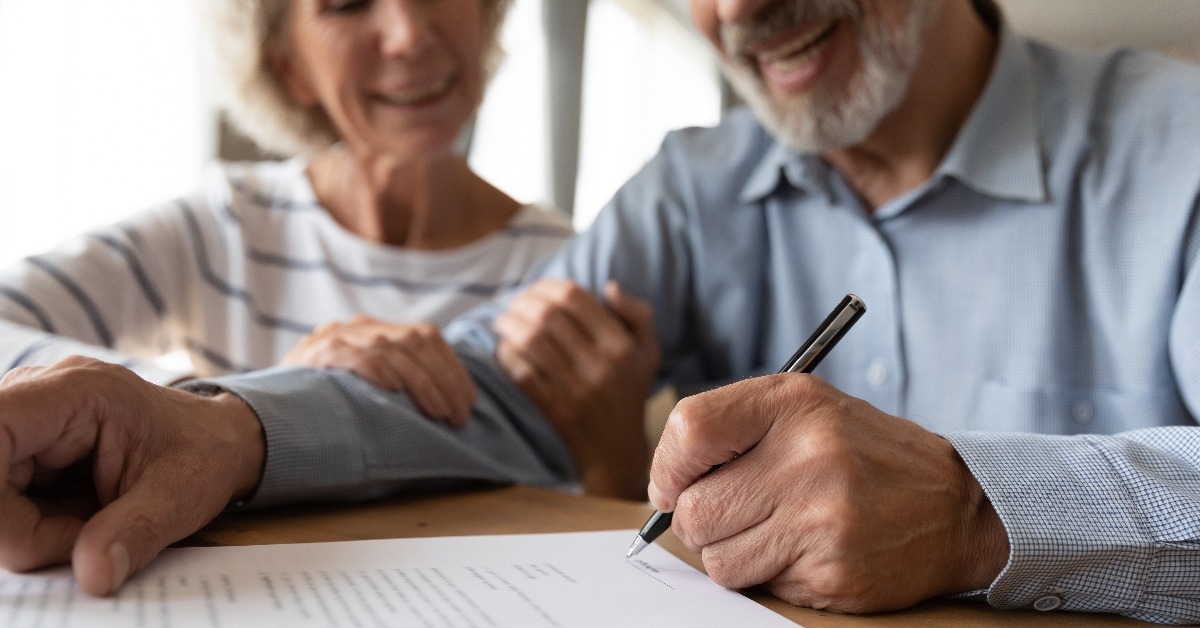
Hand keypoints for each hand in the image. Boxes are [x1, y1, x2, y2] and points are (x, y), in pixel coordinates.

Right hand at [0, 356, 264, 595]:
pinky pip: (3, 499)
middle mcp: (40, 394)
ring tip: (91, 524)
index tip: (19, 539)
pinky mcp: (22, 448)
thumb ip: (135, 533)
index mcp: (80, 391)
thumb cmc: (202, 454)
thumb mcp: (181, 496)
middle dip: (22, 528)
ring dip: (30, 530)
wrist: (215, 441)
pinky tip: (78, 518)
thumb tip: (93, 576)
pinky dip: (34, 525)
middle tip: (85, 540)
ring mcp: (27, 421)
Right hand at [281, 315, 476, 426]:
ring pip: (391, 348)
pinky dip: (378, 370)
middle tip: (460, 416)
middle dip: (445, 380)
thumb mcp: (365, 387)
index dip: (453, 368)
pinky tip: (395, 390)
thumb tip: (450, 408)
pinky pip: (354, 355)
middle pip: (416, 341)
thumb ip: (398, 384)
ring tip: (440, 413)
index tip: (470, 400)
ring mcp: (336, 335)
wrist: (259, 408)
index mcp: (376, 330)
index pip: (427, 336)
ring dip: (422, 383)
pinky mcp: (316, 352)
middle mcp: (359, 327)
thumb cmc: (323, 405)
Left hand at [494, 280, 658, 499]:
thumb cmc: (629, 392)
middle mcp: (599, 365)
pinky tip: (504, 347)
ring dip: (509, 324)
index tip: (536, 289)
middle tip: (513, 302)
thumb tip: (609, 286)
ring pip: (530, 341)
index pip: (575, 297)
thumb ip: (637, 314)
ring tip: (503, 321)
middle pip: (548, 315)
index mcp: (620, 345)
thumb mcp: (648, 352)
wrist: (616, 450)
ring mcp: (574, 388)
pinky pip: (521, 372)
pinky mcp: (554, 408)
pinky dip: (507, 355)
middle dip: (523, 301)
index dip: (548, 286)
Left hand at [648, 374, 1009, 612]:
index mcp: (794, 404)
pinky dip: (769, 576)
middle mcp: (809, 456)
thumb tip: (663, 487)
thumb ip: (731, 430)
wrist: (959, 506)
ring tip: (775, 531)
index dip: (667, 467)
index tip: (674, 484)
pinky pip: (758, 586)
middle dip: (698, 520)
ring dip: (733, 553)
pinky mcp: (833, 572)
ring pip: (717, 559)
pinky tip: (806, 551)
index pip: (688, 431)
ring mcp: (822, 518)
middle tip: (732, 513)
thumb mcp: (806, 410)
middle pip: (693, 509)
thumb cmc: (864, 455)